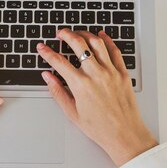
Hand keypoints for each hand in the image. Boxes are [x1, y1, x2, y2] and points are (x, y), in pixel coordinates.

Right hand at [37, 28, 156, 166]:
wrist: (124, 134)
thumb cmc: (100, 127)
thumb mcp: (72, 112)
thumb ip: (58, 91)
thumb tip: (47, 77)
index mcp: (81, 85)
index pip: (59, 62)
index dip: (47, 52)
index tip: (42, 47)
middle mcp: (96, 75)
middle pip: (78, 44)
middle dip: (66, 35)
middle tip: (60, 33)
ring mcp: (111, 72)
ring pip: (97, 43)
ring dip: (85, 34)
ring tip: (78, 33)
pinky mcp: (123, 73)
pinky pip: (115, 50)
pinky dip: (107, 40)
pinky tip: (100, 36)